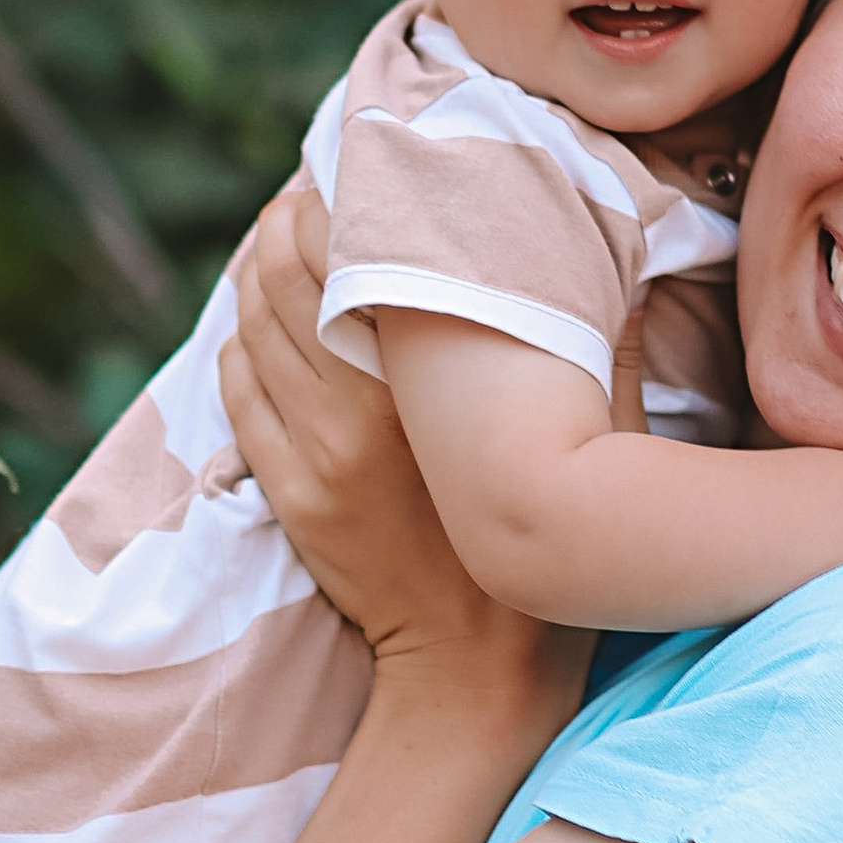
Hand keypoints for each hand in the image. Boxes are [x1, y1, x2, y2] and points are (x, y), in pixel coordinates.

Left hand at [220, 192, 588, 724]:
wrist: (478, 669)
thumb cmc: (556, 537)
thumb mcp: (599, 428)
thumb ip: (594, 330)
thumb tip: (604, 239)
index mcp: (433, 381)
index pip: (352, 249)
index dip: (337, 197)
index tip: (356, 173)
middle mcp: (362, 408)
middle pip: (285, 273)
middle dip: (287, 221)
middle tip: (307, 199)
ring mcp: (313, 453)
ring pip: (252, 324)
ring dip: (256, 274)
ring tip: (278, 247)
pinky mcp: (287, 491)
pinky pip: (238, 390)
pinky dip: (240, 344)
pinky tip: (260, 324)